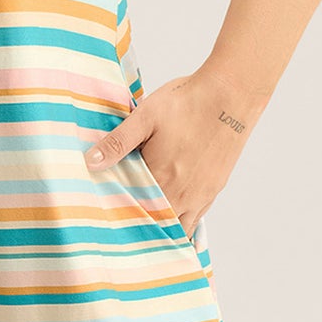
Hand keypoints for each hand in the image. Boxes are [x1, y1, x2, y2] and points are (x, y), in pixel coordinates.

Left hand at [84, 69, 259, 235]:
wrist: (231, 95)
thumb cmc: (187, 102)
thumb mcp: (145, 116)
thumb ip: (117, 142)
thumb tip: (90, 162)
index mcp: (162, 179)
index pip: (134, 211)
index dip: (120, 215)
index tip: (107, 216)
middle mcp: (183, 194)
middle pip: (156, 223)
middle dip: (139, 225)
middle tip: (121, 225)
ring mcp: (201, 195)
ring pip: (179, 226)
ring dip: (162, 226)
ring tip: (145, 224)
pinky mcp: (214, 188)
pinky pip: (196, 218)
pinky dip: (182, 222)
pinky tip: (171, 217)